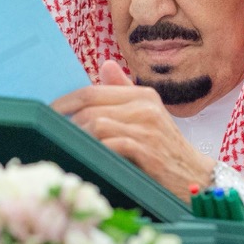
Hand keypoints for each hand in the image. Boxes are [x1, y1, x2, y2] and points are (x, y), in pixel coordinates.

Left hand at [51, 60, 214, 201]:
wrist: (196, 178)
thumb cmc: (166, 150)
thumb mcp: (147, 116)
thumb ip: (124, 91)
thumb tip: (104, 65)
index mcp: (143, 95)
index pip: (92, 90)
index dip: (64, 102)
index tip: (47, 114)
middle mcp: (145, 106)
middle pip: (89, 105)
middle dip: (64, 120)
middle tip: (47, 133)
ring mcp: (147, 128)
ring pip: (95, 123)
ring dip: (76, 137)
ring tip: (64, 147)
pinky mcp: (147, 150)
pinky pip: (109, 144)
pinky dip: (92, 150)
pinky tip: (84, 158)